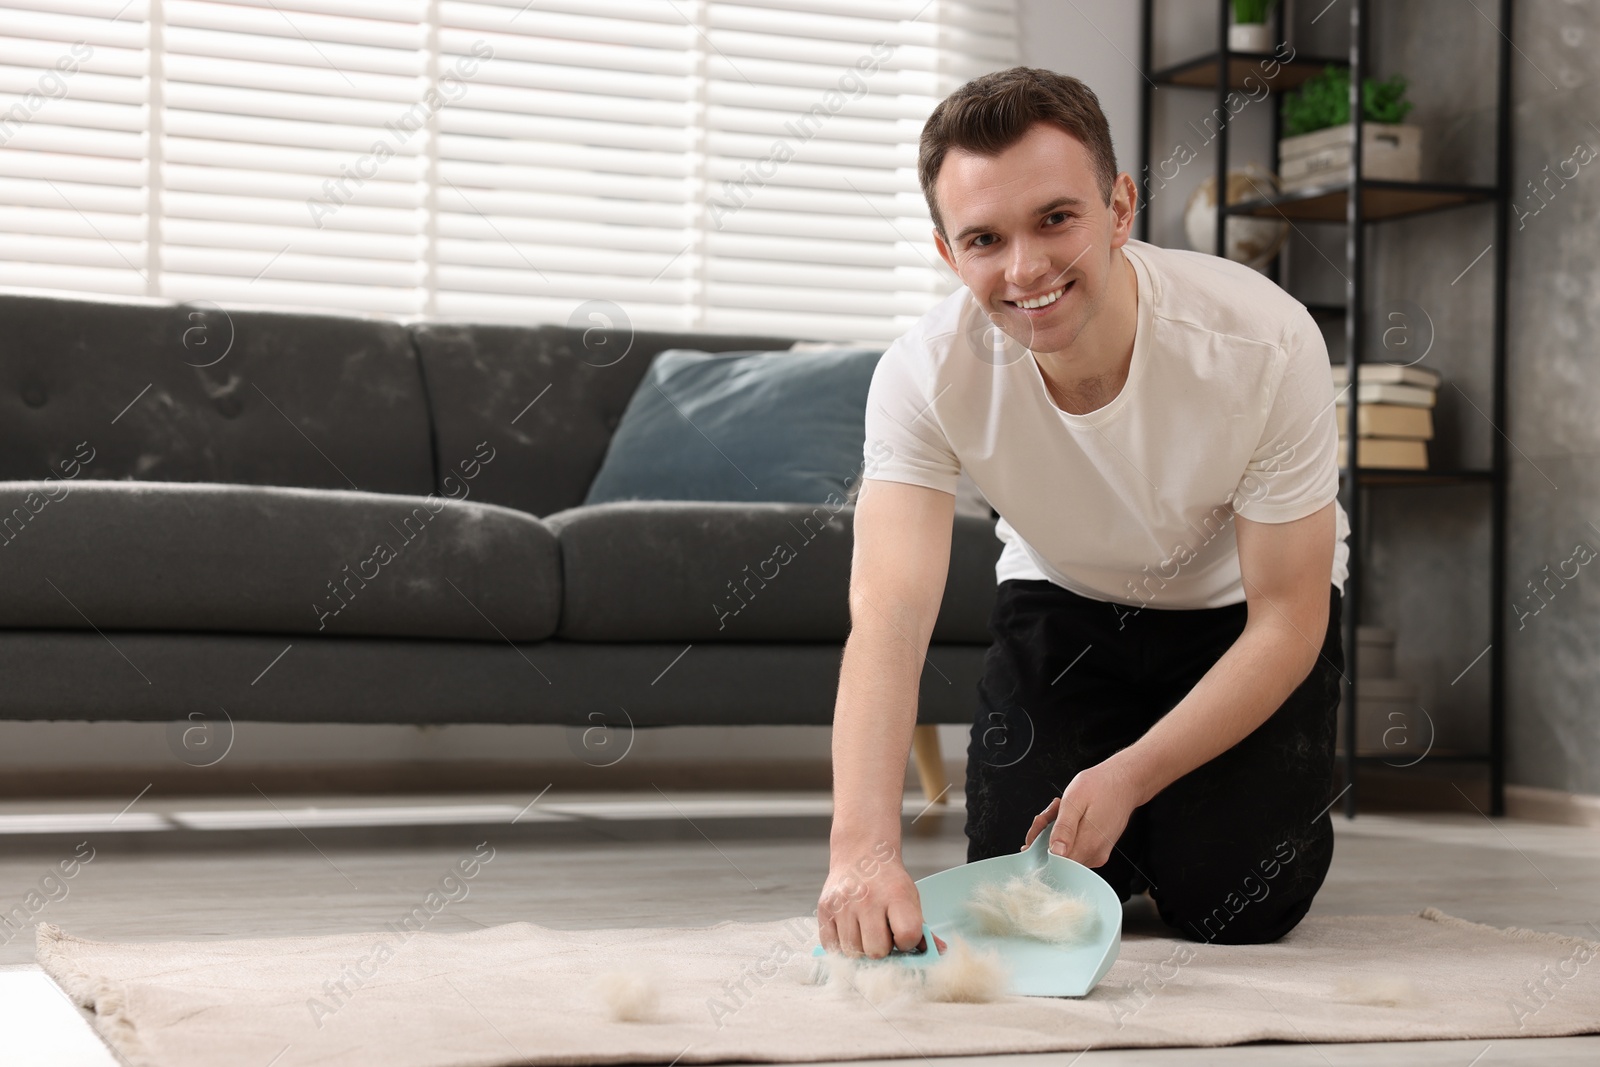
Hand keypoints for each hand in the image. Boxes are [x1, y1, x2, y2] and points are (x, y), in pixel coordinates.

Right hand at [816, 844, 946, 958]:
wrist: (861, 855)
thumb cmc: (889, 883)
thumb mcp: (910, 899)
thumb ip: (923, 930)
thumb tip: (938, 953)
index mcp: (896, 895)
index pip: (908, 936)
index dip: (907, 943)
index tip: (903, 936)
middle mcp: (867, 898)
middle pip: (876, 951)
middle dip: (882, 950)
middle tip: (882, 936)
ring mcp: (843, 904)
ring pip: (853, 953)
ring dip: (861, 950)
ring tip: (865, 932)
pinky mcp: (824, 909)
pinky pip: (831, 947)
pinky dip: (841, 946)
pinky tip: (850, 932)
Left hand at [1021, 758, 1141, 868]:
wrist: (1124, 782)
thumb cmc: (1100, 786)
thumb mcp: (1074, 801)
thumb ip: (1063, 829)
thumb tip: (1055, 853)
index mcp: (1088, 845)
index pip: (1055, 863)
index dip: (1040, 848)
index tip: (1039, 830)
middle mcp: (1094, 854)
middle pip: (1057, 857)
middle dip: (1046, 836)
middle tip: (1051, 813)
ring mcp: (1098, 853)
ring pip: (1064, 851)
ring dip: (1055, 832)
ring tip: (1062, 810)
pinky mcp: (1098, 849)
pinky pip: (1074, 847)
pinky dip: (1066, 833)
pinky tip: (1070, 817)